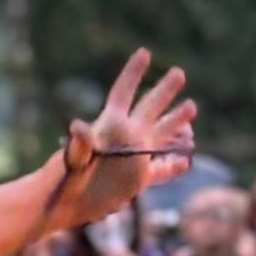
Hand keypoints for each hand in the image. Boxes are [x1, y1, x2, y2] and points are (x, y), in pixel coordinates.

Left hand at [47, 49, 195, 232]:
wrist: (64, 204)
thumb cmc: (64, 178)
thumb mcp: (74, 158)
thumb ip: (80, 143)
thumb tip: (77, 125)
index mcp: (111, 126)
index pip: (124, 92)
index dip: (133, 73)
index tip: (145, 52)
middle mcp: (126, 137)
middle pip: (150, 107)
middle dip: (165, 90)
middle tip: (179, 72)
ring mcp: (134, 158)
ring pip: (162, 135)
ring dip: (177, 123)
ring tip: (191, 107)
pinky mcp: (138, 180)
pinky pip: (162, 170)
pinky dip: (175, 166)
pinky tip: (187, 160)